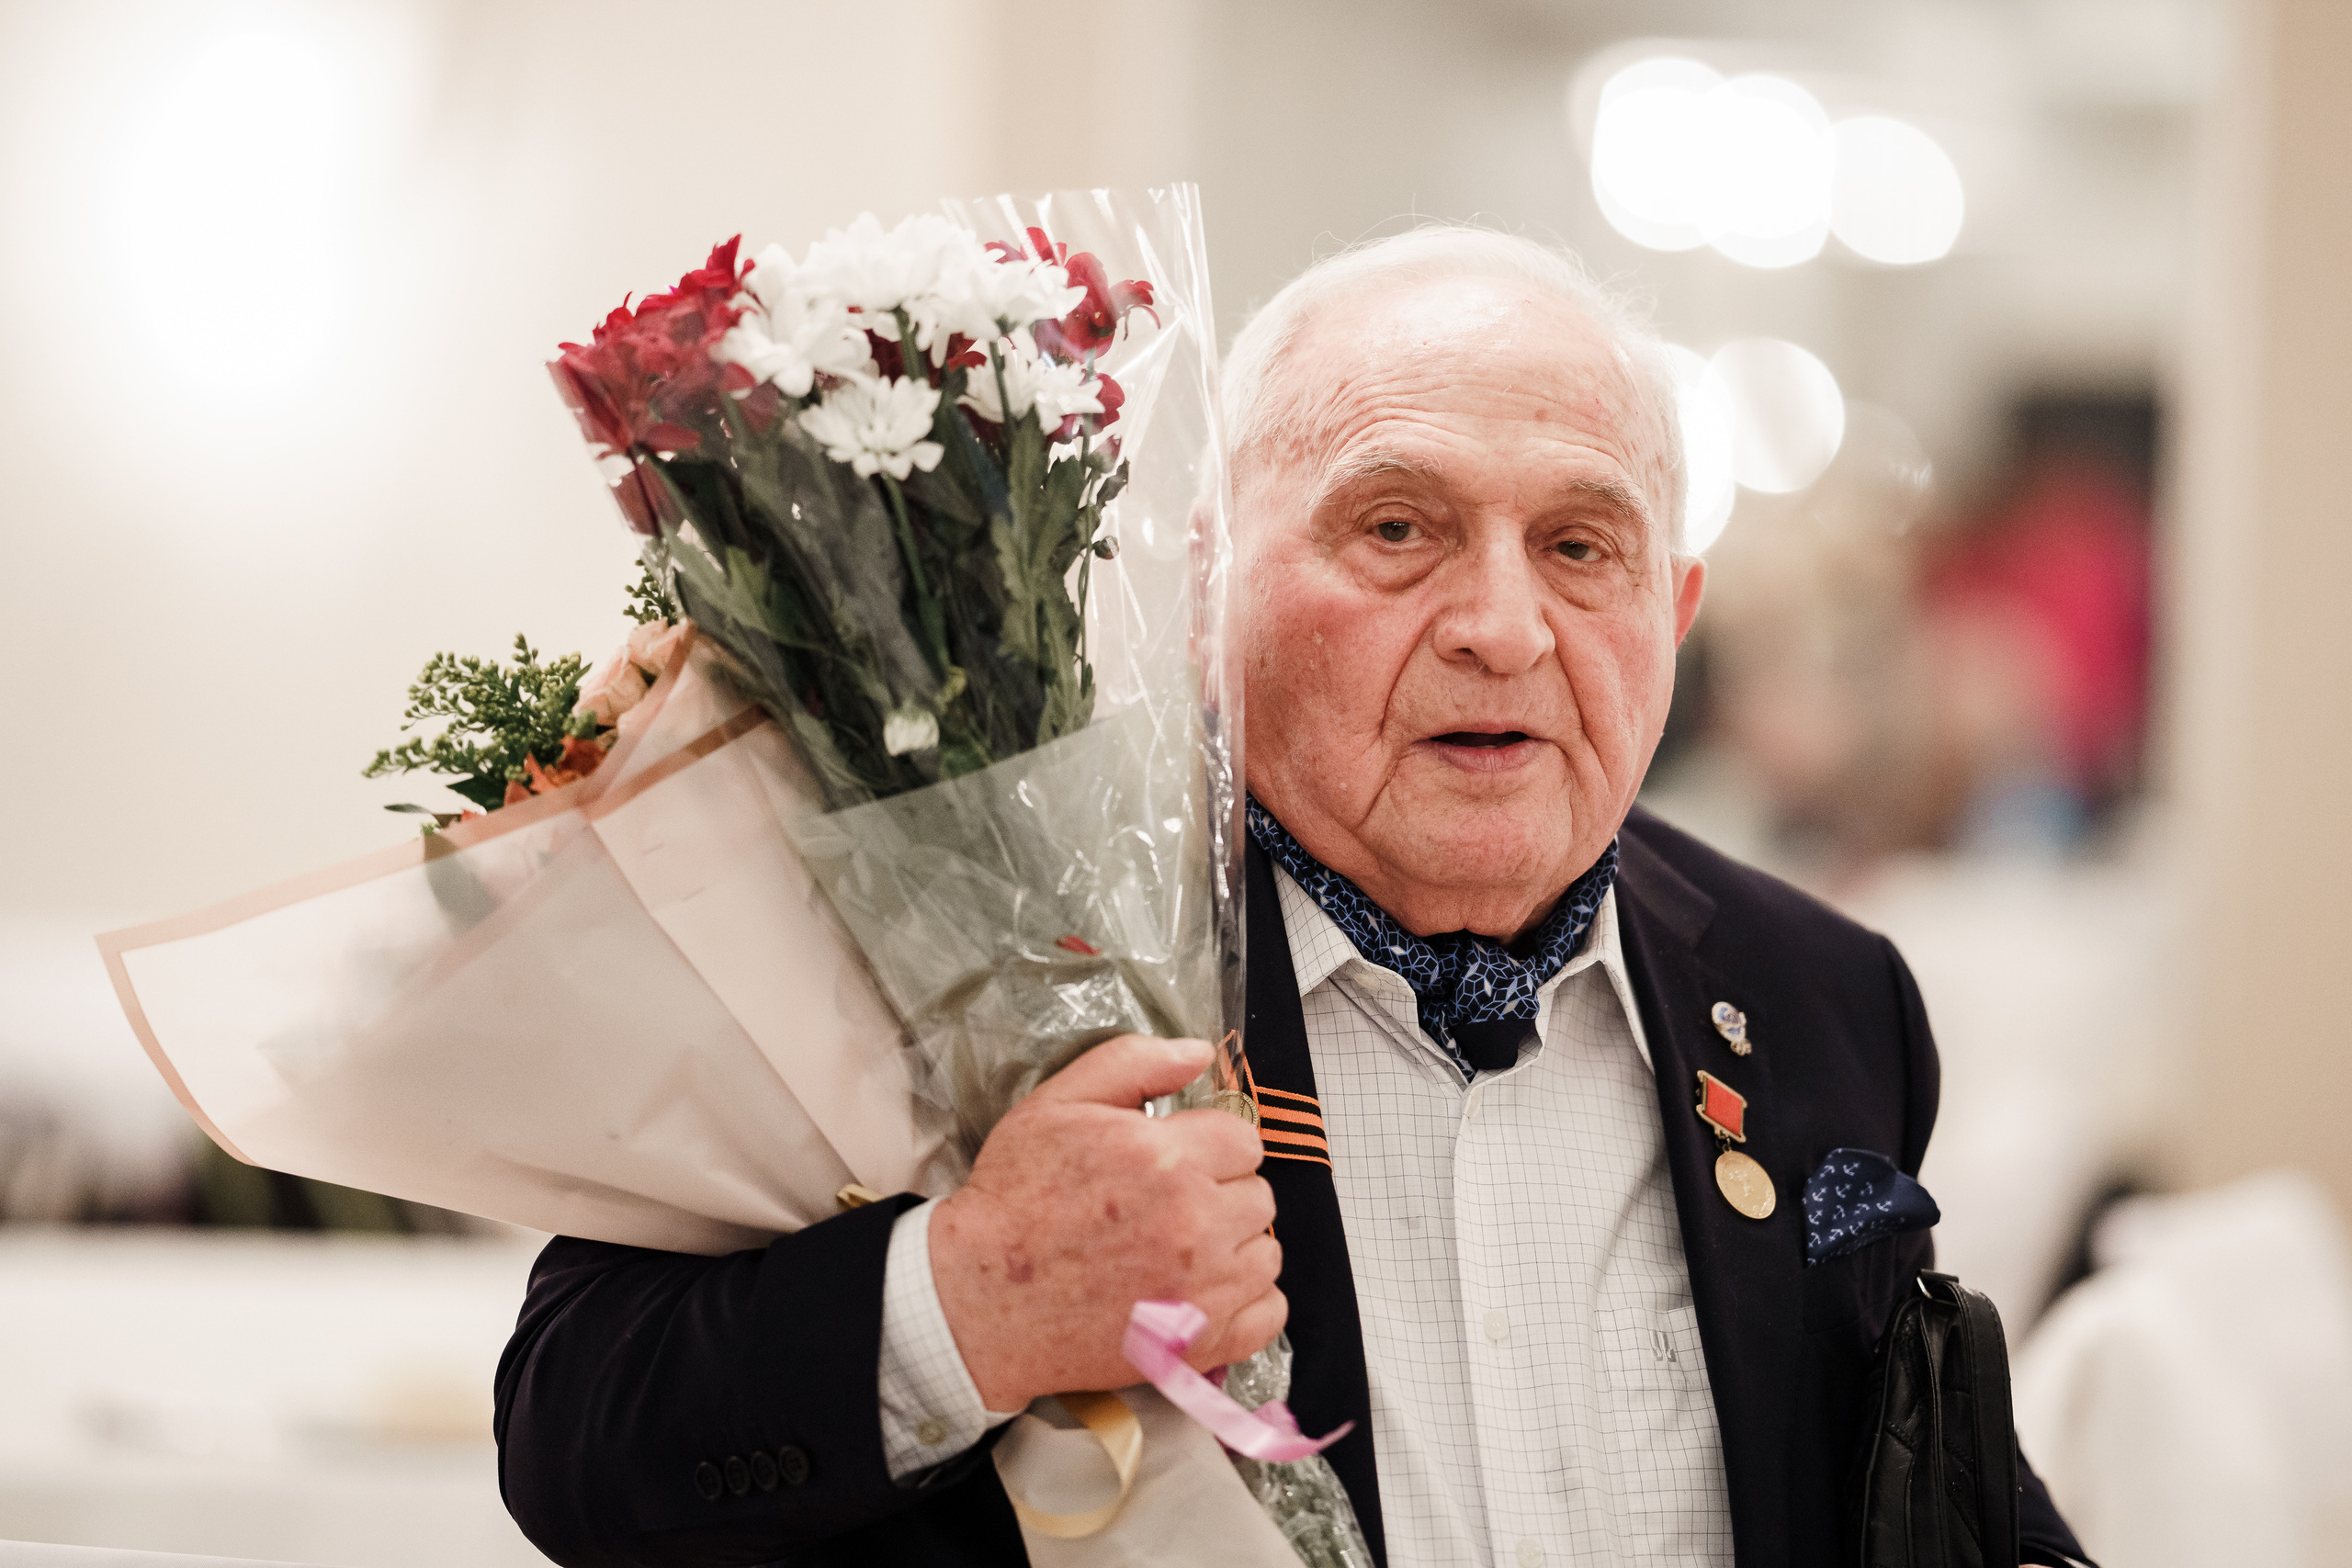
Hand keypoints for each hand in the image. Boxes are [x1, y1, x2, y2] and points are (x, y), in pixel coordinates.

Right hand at [929, 1034, 1284, 1410]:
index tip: (1177, 1162)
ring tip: (1180, 1252)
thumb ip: (1133, 1063)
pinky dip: (1245, 1303)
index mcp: (1166, 1158)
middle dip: (1220, 1194)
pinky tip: (1200, 1293)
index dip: (1210, 1146)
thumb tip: (1198, 1051)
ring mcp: (1204, 1290)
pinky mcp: (1202, 1343)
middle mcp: (1196, 1223)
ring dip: (1233, 1248)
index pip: (1244, 1140)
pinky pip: (1269, 1313)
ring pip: (1265, 1253)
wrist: (979, 1297)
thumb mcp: (1056, 1103)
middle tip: (1168, 1208)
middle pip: (1258, 1194)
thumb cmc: (1014, 1197)